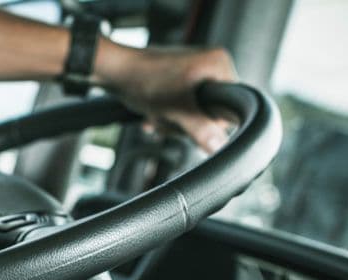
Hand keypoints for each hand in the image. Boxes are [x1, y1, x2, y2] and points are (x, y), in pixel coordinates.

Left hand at [96, 43, 237, 152]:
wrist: (114, 71)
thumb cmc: (144, 80)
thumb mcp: (177, 110)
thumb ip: (201, 129)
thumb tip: (221, 147)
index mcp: (219, 65)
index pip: (232, 106)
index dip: (211, 122)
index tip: (190, 122)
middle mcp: (211, 65)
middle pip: (211, 113)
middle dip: (186, 122)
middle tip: (169, 116)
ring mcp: (195, 72)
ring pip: (193, 114)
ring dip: (172, 121)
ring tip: (158, 112)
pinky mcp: (179, 81)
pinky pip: (181, 108)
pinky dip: (165, 114)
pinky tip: (152, 112)